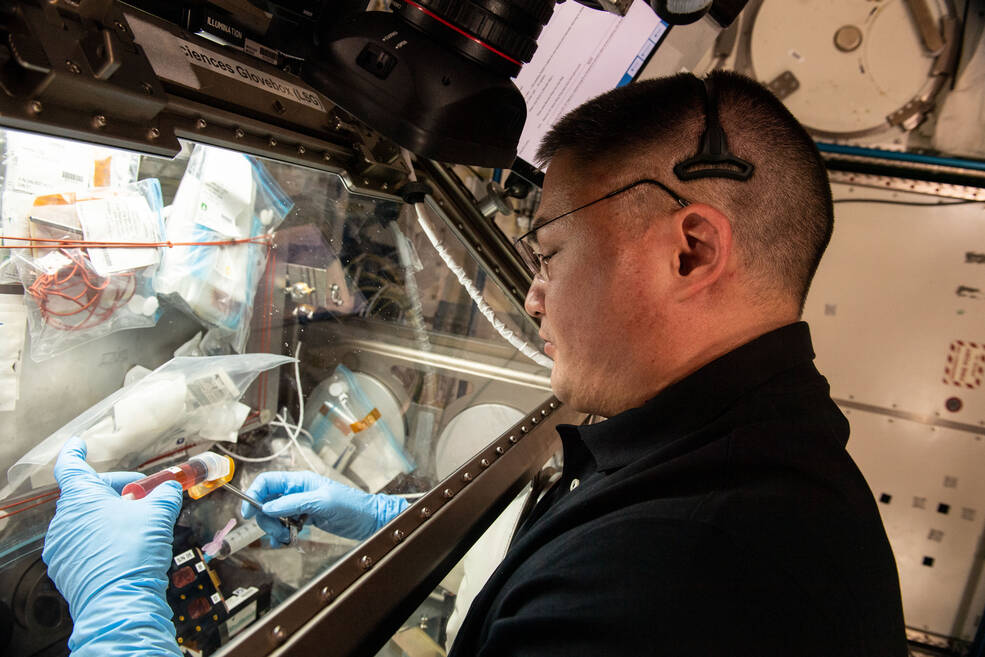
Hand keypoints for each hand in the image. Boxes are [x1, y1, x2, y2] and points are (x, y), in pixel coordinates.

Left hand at [42, 437, 182, 656]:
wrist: (121, 602)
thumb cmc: (133, 553)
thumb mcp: (158, 514)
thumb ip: (164, 494)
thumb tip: (170, 488)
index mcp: (81, 498)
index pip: (72, 466)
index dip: (76, 452)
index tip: (79, 445)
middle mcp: (64, 520)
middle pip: (89, 495)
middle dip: (116, 492)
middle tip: (143, 497)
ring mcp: (62, 546)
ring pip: (87, 520)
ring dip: (111, 517)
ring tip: (138, 527)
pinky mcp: (66, 569)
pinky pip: (84, 544)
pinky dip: (103, 539)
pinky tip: (126, 548)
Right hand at [241, 471, 407, 542]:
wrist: (369, 521)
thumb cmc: (351, 506)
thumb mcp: (321, 502)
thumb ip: (293, 503)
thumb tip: (267, 507)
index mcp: (300, 480)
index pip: (267, 481)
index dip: (253, 494)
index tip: (248, 513)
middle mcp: (297, 491)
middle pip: (267, 501)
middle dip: (266, 518)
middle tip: (277, 532)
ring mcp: (301, 504)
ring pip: (274, 514)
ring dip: (274, 528)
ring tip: (286, 537)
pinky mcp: (305, 517)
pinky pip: (284, 524)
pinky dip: (282, 533)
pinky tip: (287, 540)